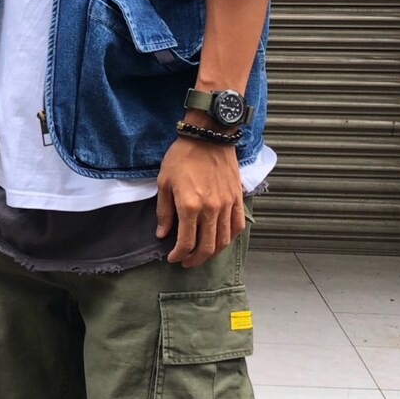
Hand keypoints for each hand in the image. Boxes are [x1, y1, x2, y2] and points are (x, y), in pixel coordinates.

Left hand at [156, 136, 244, 266]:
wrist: (208, 136)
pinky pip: (237, 226)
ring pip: (224, 240)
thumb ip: (164, 212)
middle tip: (186, 262)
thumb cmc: (182, 156)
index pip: (186, 242)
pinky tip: (221, 241)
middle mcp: (211, 209)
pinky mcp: (237, 199)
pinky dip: (230, 238)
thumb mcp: (164, 183)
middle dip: (195, 260)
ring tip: (202, 255)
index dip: (178, 255)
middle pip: (207, 247)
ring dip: (212, 253)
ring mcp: (227, 205)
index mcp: (189, 206)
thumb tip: (162, 234)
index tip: (172, 258)